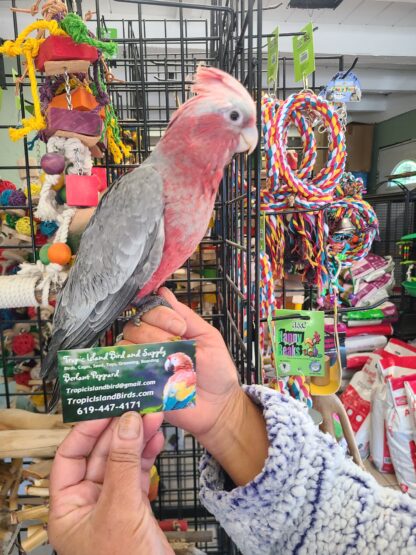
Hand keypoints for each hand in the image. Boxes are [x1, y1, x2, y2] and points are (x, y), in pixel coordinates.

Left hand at [49, 412, 172, 554]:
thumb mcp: (120, 509)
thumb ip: (123, 463)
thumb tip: (127, 421)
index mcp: (67, 508)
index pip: (69, 457)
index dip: (86, 431)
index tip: (106, 409)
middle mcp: (87, 504)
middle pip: (100, 456)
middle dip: (120, 430)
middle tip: (137, 406)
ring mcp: (112, 504)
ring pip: (122, 462)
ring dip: (137, 439)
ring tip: (153, 417)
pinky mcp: (135, 507)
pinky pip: (138, 473)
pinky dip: (148, 455)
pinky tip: (156, 439)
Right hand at [123, 287, 240, 440]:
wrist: (219, 406)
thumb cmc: (216, 371)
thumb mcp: (207, 337)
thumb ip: (185, 316)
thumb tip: (163, 290)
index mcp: (166, 329)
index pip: (149, 310)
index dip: (161, 316)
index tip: (180, 328)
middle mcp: (150, 343)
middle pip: (134, 326)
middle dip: (156, 334)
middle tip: (177, 347)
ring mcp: (142, 364)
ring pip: (126, 347)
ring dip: (148, 352)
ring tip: (170, 364)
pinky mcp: (138, 385)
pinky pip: (123, 373)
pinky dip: (137, 371)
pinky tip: (157, 376)